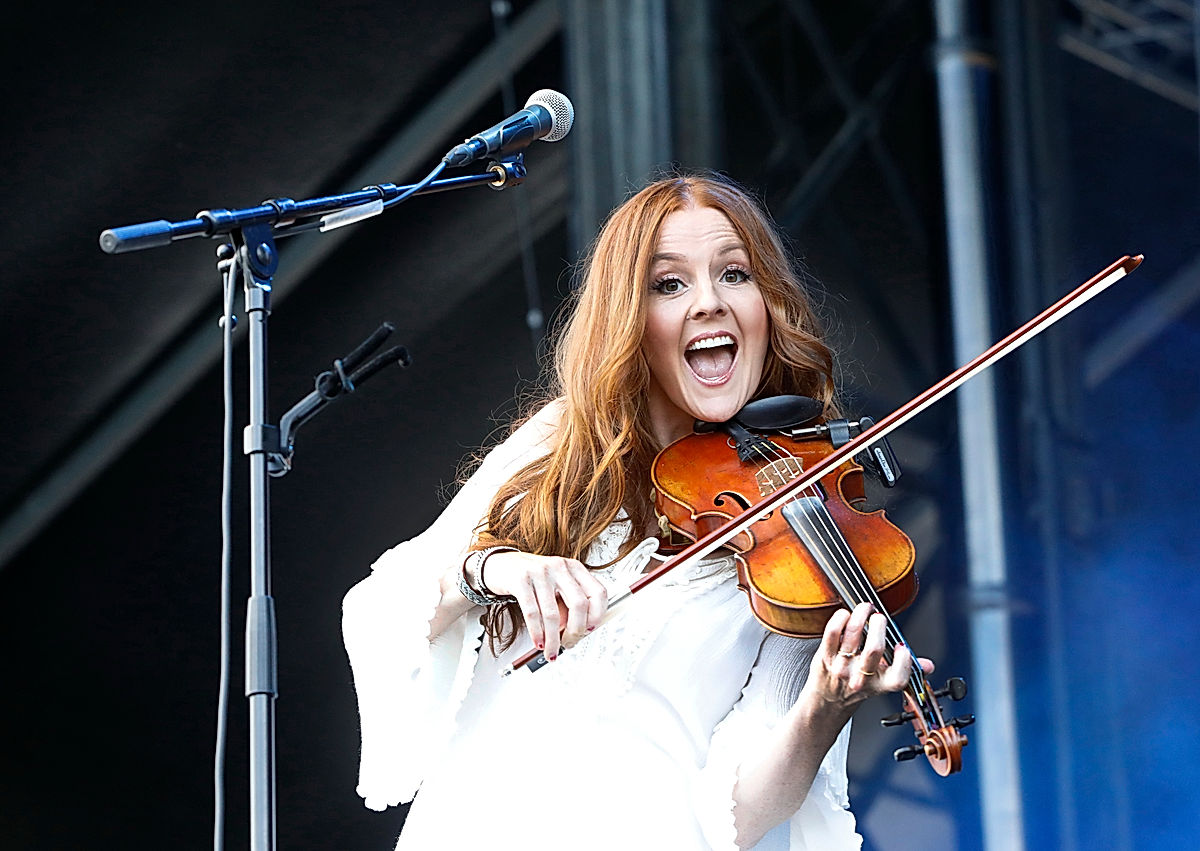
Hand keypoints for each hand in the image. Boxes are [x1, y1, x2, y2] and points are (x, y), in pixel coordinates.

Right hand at [480, 551, 608, 660]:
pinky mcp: (520, 580)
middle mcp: (559, 567)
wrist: (499, 565)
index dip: (597, 615)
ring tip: (551, 650)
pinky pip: (532, 613)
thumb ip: (568, 604)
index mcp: (573, 567)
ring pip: (553, 613)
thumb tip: (578, 631)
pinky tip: (538, 642)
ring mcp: (540, 572)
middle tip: (569, 643)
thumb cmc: (532, 577)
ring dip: (553, 639)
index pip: (598, 592)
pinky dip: (537, 633)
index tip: (589, 630)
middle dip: (575, 631)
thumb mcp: (556, 585)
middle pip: (578, 604)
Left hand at [807, 601, 934, 710]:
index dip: (903, 661)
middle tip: (879, 617)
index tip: (902, 646)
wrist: (828, 700)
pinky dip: (840, 618)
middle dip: (878, 627)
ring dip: (860, 615)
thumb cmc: (857, 686)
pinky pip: (832, 633)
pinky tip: (845, 614)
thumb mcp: (882, 683)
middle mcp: (861, 677)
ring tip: (864, 608)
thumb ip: (904, 670)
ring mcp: (842, 667)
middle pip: (874, 650)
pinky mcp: (825, 657)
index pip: (897, 678)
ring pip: (853, 635)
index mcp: (880, 684)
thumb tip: (928, 665)